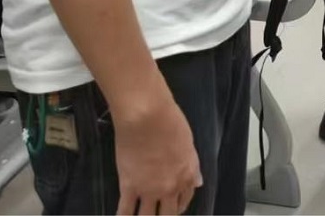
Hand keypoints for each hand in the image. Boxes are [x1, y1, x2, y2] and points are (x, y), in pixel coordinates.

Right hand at [113, 89, 201, 215]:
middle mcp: (170, 189)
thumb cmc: (171, 122)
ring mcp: (149, 190)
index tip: (174, 207)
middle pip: (168, 214)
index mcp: (187, 176)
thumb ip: (192, 167)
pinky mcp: (129, 187)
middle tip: (158, 214)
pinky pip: (125, 211)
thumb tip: (198, 182)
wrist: (147, 117)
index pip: (185, 200)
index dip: (179, 205)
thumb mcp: (189, 144)